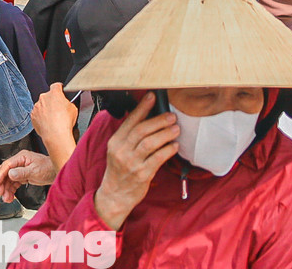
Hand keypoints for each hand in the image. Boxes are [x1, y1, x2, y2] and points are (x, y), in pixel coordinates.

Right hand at [0, 150, 55, 201]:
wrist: (56, 172)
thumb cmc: (48, 168)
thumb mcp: (35, 171)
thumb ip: (22, 172)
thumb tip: (10, 174)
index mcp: (21, 157)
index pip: (7, 165)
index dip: (1, 175)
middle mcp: (19, 162)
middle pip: (5, 172)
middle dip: (2, 184)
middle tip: (0, 193)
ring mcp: (20, 169)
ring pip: (8, 179)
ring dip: (6, 189)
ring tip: (6, 198)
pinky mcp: (23, 175)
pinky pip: (13, 183)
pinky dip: (11, 190)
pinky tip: (11, 196)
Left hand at [30, 83, 78, 144]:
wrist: (55, 134)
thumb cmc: (64, 122)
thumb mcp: (74, 108)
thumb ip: (68, 103)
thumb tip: (66, 104)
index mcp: (54, 93)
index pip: (56, 86)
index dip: (59, 88)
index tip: (60, 91)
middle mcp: (43, 98)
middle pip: (48, 96)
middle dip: (52, 101)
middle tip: (58, 110)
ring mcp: (37, 107)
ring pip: (42, 105)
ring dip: (46, 110)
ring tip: (53, 119)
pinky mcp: (33, 116)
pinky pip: (37, 114)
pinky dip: (41, 117)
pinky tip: (48, 123)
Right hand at [93, 92, 179, 230]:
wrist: (115, 195)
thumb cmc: (120, 170)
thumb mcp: (118, 150)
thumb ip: (129, 136)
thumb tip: (148, 117)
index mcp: (115, 141)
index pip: (130, 121)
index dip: (142, 107)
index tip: (152, 96)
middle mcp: (121, 151)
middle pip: (141, 130)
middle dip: (159, 121)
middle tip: (171, 117)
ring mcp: (131, 163)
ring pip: (150, 143)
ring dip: (165, 134)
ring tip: (176, 129)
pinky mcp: (142, 174)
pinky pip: (157, 159)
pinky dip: (167, 150)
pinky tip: (174, 146)